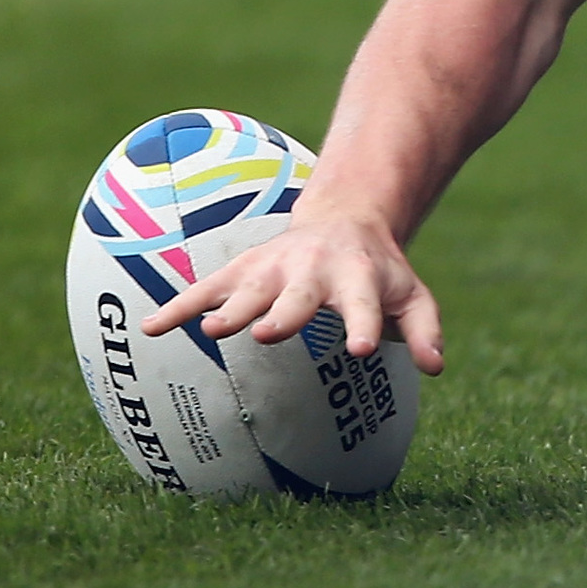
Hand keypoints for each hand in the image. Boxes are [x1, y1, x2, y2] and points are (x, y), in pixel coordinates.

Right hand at [139, 210, 444, 372]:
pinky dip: (179, 306)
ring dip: (230, 308)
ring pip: (248, 289)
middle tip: (266, 334)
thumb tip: (435, 368)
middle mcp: (313, 271)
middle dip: (283, 314)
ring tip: (208, 331)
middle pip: (298, 296)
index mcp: (358, 279)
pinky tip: (151, 328)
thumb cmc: (380, 273)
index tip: (358, 349)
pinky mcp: (242, 271)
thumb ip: (423, 329)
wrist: (346, 220)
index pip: (363, 305)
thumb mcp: (410, 295)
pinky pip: (205, 289)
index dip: (362, 325)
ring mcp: (273, 269)